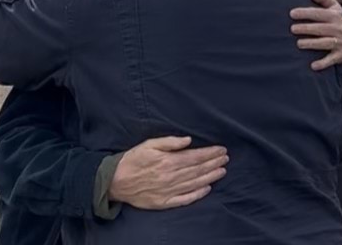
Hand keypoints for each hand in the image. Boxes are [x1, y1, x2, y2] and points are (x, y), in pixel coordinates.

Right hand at [109, 136, 228, 209]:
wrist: (115, 181)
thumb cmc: (132, 160)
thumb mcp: (148, 144)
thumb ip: (169, 142)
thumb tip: (188, 140)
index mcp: (168, 161)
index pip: (195, 157)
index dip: (210, 153)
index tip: (221, 150)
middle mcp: (171, 177)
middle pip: (198, 170)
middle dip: (214, 163)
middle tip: (226, 159)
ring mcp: (169, 191)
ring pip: (195, 183)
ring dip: (210, 177)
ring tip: (222, 171)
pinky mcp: (164, 202)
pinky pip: (185, 199)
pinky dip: (198, 194)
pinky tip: (207, 189)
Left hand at [290, 0, 341, 71]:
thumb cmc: (339, 21)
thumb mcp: (335, 8)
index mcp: (335, 16)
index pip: (319, 13)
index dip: (306, 13)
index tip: (292, 13)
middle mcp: (338, 29)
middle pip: (321, 28)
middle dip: (307, 28)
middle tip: (292, 29)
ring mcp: (340, 42)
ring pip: (326, 43)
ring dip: (313, 44)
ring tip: (299, 44)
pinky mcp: (340, 55)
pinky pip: (332, 59)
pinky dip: (323, 63)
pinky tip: (313, 66)